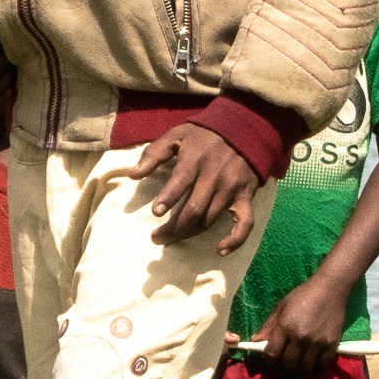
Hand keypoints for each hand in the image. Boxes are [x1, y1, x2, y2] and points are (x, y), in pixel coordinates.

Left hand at [125, 122, 263, 250]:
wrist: (245, 128)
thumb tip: (132, 174)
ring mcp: (232, 189)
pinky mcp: (246, 197)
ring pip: (210, 219)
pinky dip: (235, 240)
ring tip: (172, 240)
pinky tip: (220, 251)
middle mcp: (215, 177)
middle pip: (194, 209)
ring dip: (190, 234)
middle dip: (174, 228)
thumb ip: (154, 153)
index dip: (168, 198)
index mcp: (196, 159)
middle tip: (157, 238)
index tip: (156, 213)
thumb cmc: (204, 134)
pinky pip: (245, 223)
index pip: (181, 181)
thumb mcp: (176, 134)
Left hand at [256, 267, 352, 378]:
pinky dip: (316, 365)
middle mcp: (301, 337)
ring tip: (300, 359)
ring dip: (300, 366)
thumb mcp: (281, 307)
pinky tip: (313, 358)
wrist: (330, 288)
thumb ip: (268, 326)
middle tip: (286, 358)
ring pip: (305, 368)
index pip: (272, 354)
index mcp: (285, 326)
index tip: (271, 357)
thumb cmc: (303, 295)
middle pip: (289, 364)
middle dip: (284, 364)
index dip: (269, 359)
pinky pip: (322, 365)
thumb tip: (254, 341)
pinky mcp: (332, 344)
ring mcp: (317, 342)